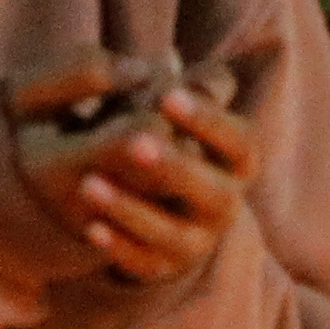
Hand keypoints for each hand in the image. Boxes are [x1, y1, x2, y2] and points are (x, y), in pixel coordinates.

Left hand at [5, 56, 258, 283]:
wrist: (164, 212)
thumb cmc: (170, 141)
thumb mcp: (178, 113)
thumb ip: (179, 87)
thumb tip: (166, 60)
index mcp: (238, 163)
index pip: (240, 142)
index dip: (209, 120)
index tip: (167, 95)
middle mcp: (226, 206)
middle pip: (216, 192)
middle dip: (175, 167)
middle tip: (134, 142)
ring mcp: (196, 242)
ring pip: (172, 232)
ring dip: (131, 208)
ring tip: (89, 183)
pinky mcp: (162, 268)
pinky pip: (142, 263)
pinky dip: (117, 245)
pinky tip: (89, 225)